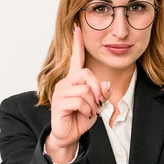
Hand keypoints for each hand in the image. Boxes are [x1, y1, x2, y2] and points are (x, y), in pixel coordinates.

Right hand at [48, 24, 110, 149]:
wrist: (68, 135)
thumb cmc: (80, 118)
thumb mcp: (96, 104)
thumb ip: (101, 93)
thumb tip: (105, 84)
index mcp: (73, 80)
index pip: (75, 58)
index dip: (77, 44)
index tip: (78, 28)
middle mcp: (65, 83)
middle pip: (86, 74)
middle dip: (97, 89)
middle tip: (98, 103)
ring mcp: (60, 92)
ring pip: (85, 90)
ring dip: (92, 104)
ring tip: (89, 112)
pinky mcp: (58, 103)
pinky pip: (80, 101)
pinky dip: (87, 110)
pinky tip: (83, 115)